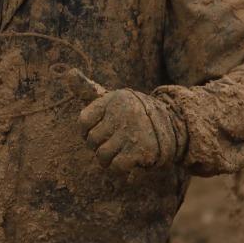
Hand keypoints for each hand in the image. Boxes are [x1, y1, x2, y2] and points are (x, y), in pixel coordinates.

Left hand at [64, 68, 184, 172]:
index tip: (97, 131)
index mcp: (113, 100)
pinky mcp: (141, 151)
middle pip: (92, 141)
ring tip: (117, 154)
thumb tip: (68, 73)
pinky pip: (117, 167)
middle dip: (98, 147)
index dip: (86, 131)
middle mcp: (122, 114)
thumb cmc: (132, 113)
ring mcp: (131, 133)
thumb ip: (87, 89)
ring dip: (107, 160)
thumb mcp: (112, 98)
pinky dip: (119, 169)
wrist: (174, 125)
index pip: (83, 121)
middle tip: (111, 144)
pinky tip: (127, 163)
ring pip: (102, 155)